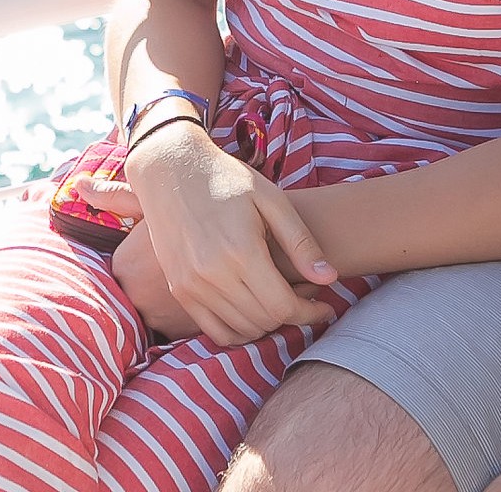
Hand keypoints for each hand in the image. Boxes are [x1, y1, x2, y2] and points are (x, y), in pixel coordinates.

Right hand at [78, 175, 331, 337]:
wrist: (171, 168)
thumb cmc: (227, 179)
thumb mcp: (272, 200)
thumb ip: (301, 242)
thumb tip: (329, 279)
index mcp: (241, 252)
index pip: (283, 306)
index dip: (310, 313)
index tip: (325, 308)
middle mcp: (213, 275)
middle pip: (264, 322)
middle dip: (293, 317)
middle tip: (305, 298)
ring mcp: (191, 286)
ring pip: (241, 331)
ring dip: (268, 326)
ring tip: (280, 301)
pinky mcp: (179, 289)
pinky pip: (214, 331)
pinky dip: (239, 332)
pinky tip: (253, 311)